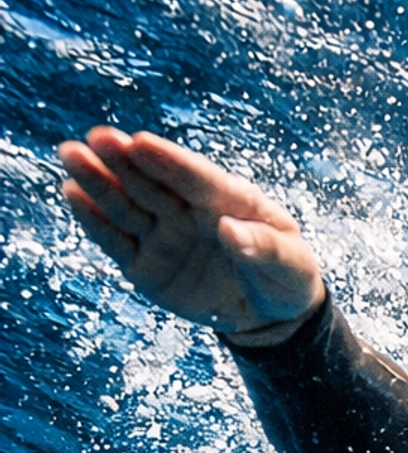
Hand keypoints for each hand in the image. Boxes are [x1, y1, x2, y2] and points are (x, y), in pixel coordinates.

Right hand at [58, 127, 325, 344]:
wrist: (271, 314)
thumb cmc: (286, 276)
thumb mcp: (290, 265)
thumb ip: (263, 248)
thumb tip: (230, 230)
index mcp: (229, 199)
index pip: (195, 177)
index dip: (169, 161)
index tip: (141, 143)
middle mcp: (189, 210)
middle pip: (153, 183)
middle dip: (123, 160)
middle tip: (95, 138)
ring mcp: (165, 235)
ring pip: (127, 205)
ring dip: (98, 182)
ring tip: (72, 155)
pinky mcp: (145, 264)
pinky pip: (117, 241)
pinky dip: (95, 221)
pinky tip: (72, 194)